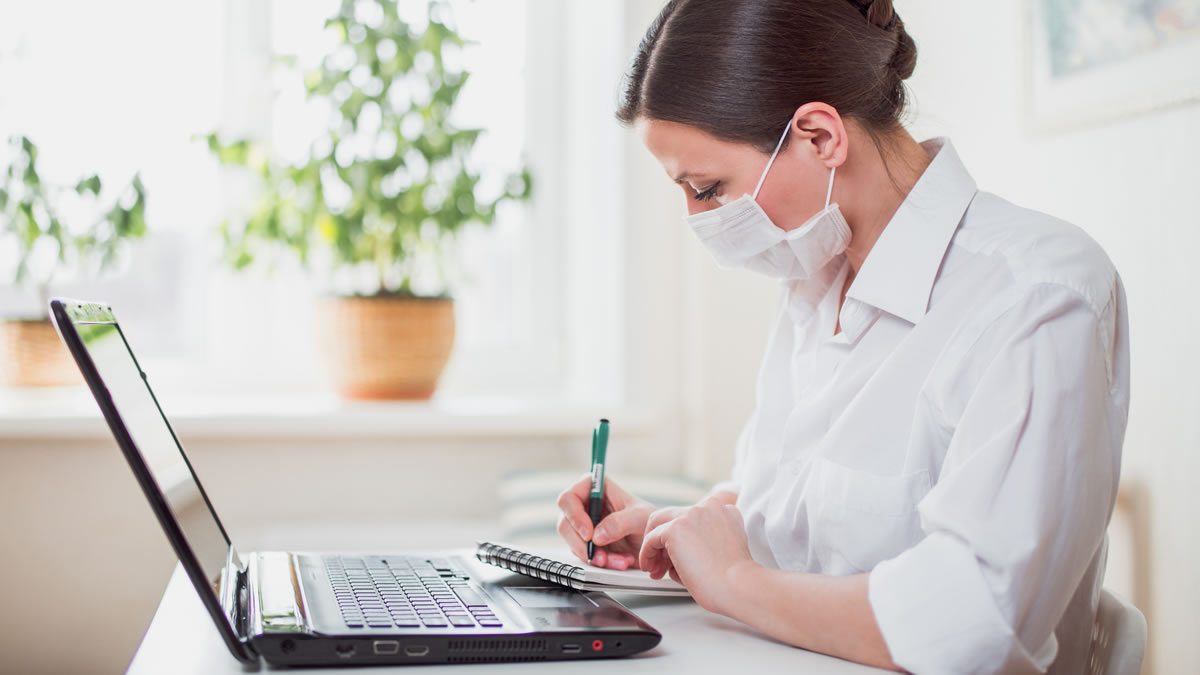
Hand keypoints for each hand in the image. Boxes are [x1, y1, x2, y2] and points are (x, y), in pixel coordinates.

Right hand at [557, 474, 655, 569]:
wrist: (654, 543)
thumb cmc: (649, 521)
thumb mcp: (640, 517)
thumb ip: (619, 523)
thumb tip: (597, 535)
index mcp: (595, 488)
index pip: (569, 498)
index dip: (574, 516)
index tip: (588, 534)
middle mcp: (585, 505)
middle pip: (565, 524)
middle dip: (583, 544)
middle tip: (600, 556)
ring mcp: (584, 526)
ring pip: (573, 544)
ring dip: (595, 557)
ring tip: (620, 561)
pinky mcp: (587, 544)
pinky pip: (585, 557)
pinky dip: (602, 563)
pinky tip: (620, 562)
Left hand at [639, 501, 757, 614]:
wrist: (738, 586)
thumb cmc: (735, 579)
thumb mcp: (726, 549)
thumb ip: (707, 539)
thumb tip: (683, 549)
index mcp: (725, 510)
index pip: (693, 517)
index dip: (683, 538)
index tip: (680, 556)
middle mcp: (708, 506)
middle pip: (674, 516)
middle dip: (664, 541)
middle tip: (662, 563)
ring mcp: (691, 514)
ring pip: (659, 525)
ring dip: (655, 547)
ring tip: (655, 568)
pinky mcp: (676, 528)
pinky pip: (651, 539)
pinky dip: (646, 554)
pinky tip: (649, 567)